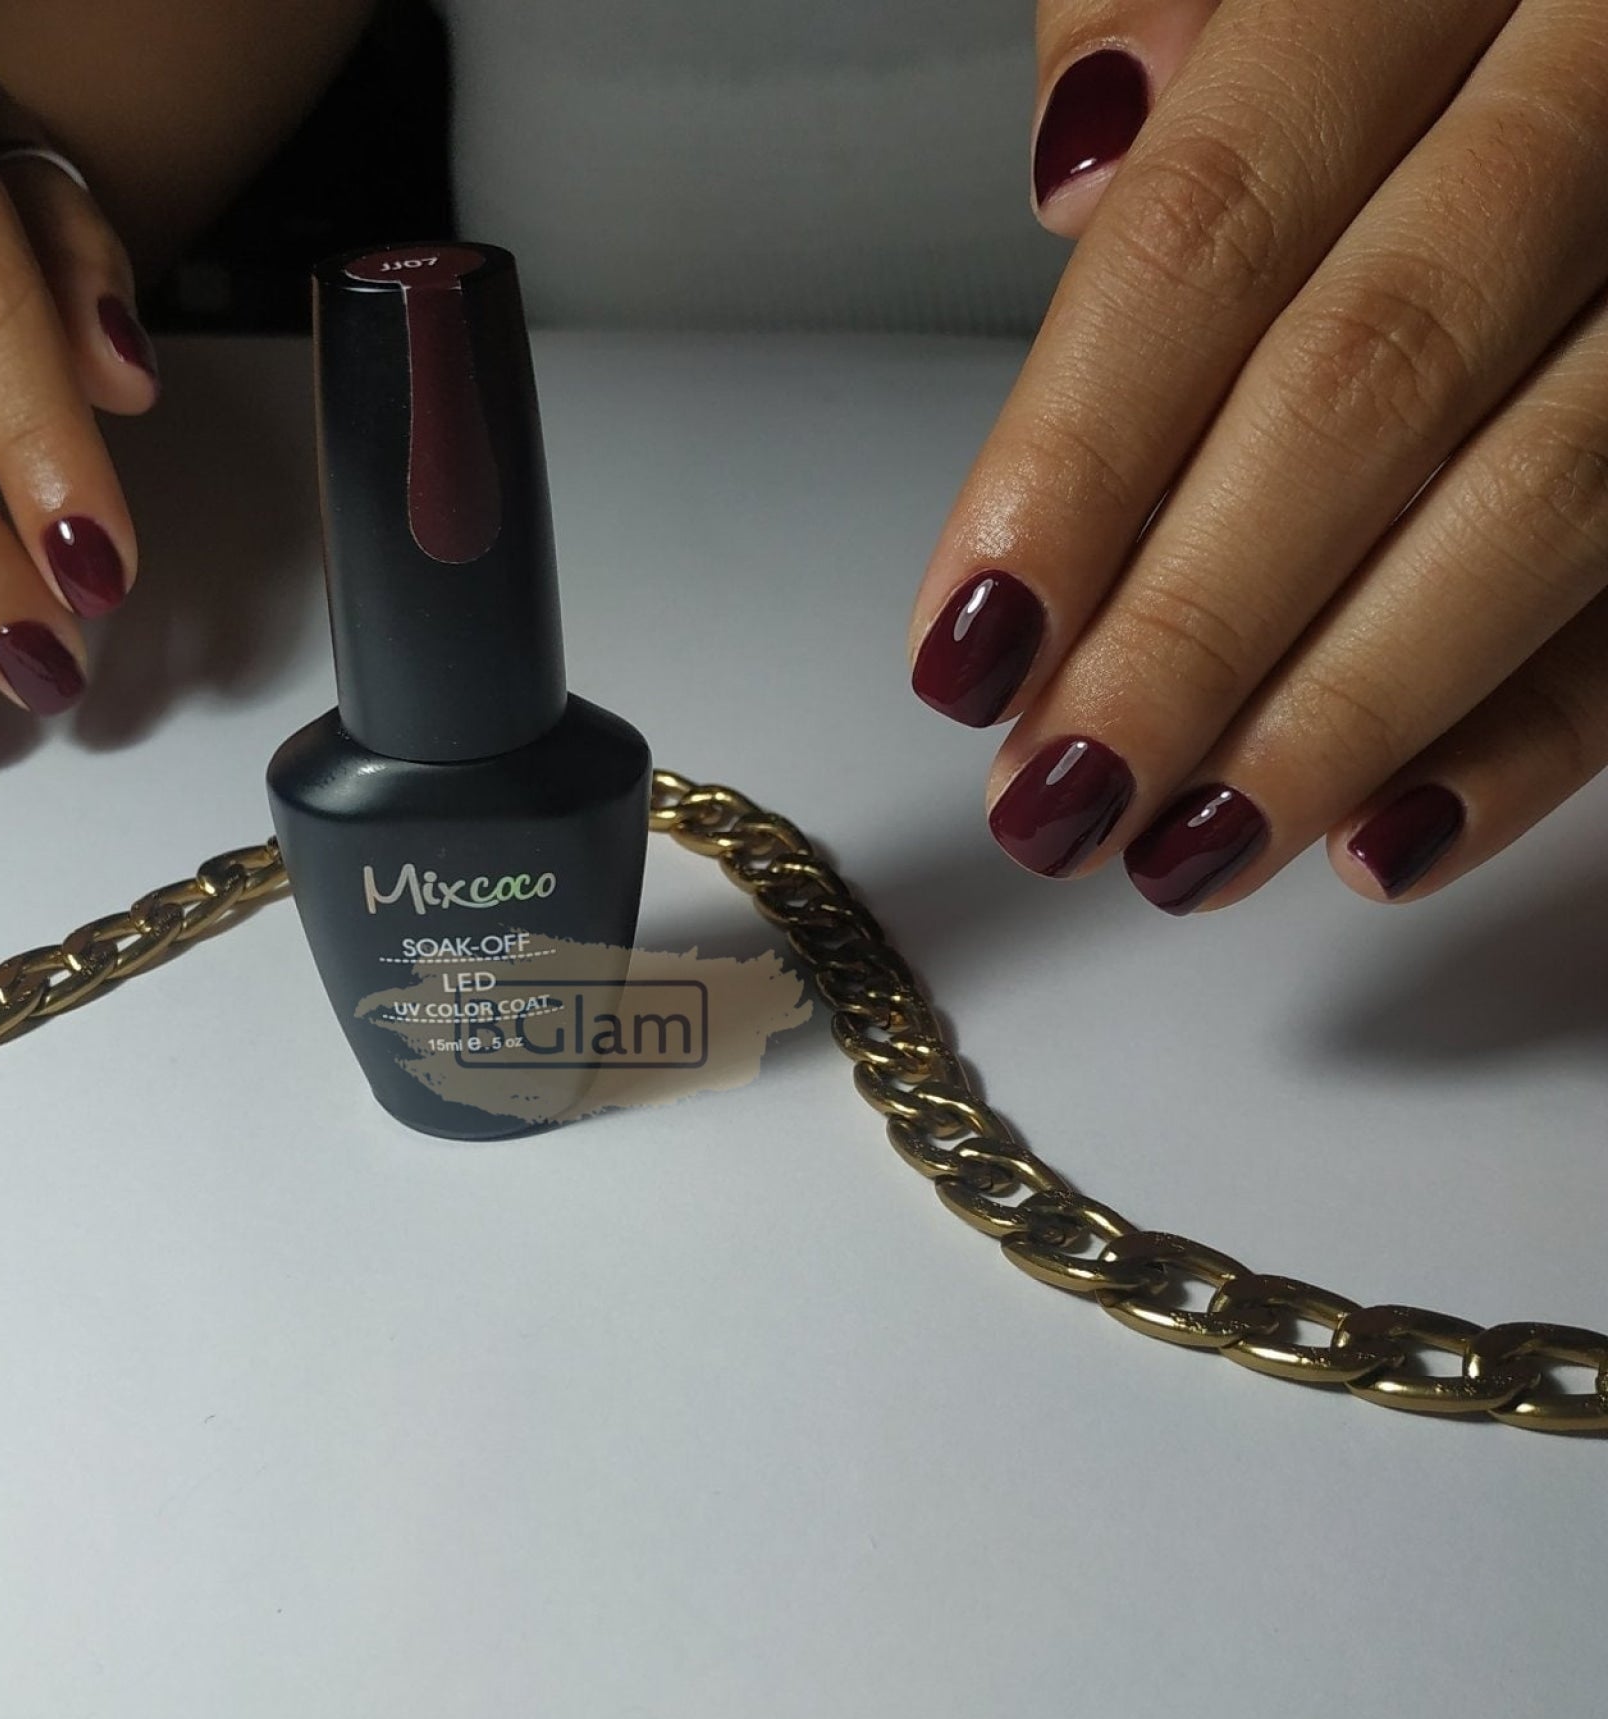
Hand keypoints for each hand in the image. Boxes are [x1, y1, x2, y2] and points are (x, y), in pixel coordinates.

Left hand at [908, 0, 1607, 910]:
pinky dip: (1539, 730)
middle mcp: (1604, 68)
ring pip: (1553, 485)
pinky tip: (1387, 838)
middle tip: (1062, 786)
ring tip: (1188, 846)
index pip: (1218, 221)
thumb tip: (1084, 168)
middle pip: (1374, 376)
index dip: (1081, 454)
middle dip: (1194, 622)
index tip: (969, 643)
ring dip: (1349, 708)